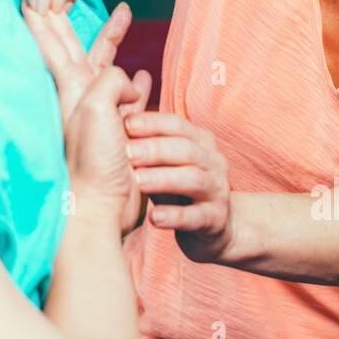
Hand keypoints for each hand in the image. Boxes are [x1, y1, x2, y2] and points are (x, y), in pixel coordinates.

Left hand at [24, 3, 150, 231]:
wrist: (99, 209)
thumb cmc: (92, 161)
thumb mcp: (97, 108)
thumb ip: (111, 81)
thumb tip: (132, 80)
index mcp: (70, 86)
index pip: (51, 41)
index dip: (41, 15)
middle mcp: (80, 95)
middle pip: (77, 44)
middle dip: (75, 16)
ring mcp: (99, 112)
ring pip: (106, 65)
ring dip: (114, 40)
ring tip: (123, 15)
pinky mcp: (118, 130)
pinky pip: (129, 94)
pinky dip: (136, 80)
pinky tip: (143, 75)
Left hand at [124, 113, 233, 262]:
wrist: (209, 227)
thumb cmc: (176, 187)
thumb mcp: (165, 162)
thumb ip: (149, 140)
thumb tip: (120, 112)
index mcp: (200, 141)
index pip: (177, 125)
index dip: (152, 123)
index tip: (125, 124)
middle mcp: (213, 162)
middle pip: (186, 149)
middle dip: (155, 149)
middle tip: (127, 153)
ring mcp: (217, 191)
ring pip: (193, 179)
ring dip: (163, 178)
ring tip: (137, 182)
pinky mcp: (216, 220)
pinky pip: (197, 216)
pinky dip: (175, 216)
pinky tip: (154, 217)